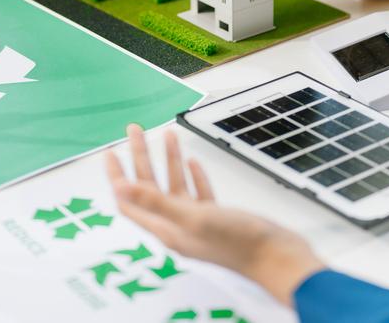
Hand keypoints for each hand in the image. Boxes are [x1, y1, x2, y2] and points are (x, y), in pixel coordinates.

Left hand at [105, 124, 324, 305]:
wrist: (277, 258)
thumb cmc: (238, 243)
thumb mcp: (193, 217)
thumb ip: (156, 201)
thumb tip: (120, 187)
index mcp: (167, 228)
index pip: (130, 200)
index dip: (118, 175)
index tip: (110, 151)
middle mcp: (178, 226)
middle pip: (149, 187)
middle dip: (140, 157)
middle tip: (134, 131)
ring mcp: (198, 223)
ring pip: (175, 187)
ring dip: (167, 160)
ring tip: (166, 134)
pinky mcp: (218, 220)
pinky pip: (199, 195)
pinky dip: (193, 176)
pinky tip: (192, 162)